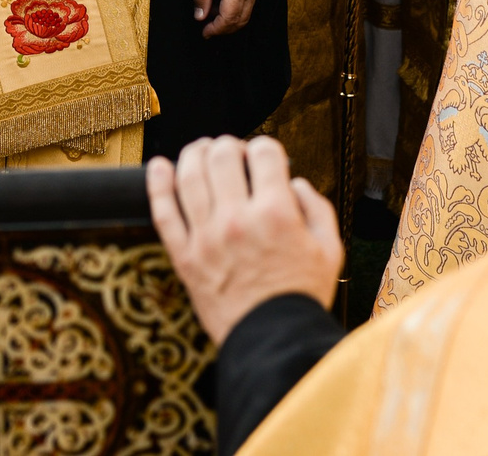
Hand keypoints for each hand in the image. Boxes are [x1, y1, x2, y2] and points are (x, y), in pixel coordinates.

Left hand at [145, 135, 342, 345]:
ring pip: (188, 176)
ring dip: (193, 154)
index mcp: (275, 213)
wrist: (273, 342)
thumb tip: (295, 182)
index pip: (264, 153)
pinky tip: (158, 168)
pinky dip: (157, 185)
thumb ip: (316, 207)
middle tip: (233, 153)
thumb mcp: (329, 249)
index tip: (266, 156)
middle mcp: (237, 218)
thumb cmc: (301, 298)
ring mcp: (206, 237)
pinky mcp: (185, 257)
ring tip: (200, 150)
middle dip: (229, 146)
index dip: (267, 147)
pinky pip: (164, 213)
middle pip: (222, 156)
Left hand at [191, 0, 264, 36]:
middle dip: (224, 28)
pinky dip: (237, 9)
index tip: (204, 32)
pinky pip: (251, 2)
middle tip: (207, 28)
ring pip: (247, 13)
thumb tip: (200, 17)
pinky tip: (223, 3)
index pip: (230, 18)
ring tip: (212, 15)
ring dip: (230, 19)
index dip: (217, 29)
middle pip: (241, 20)